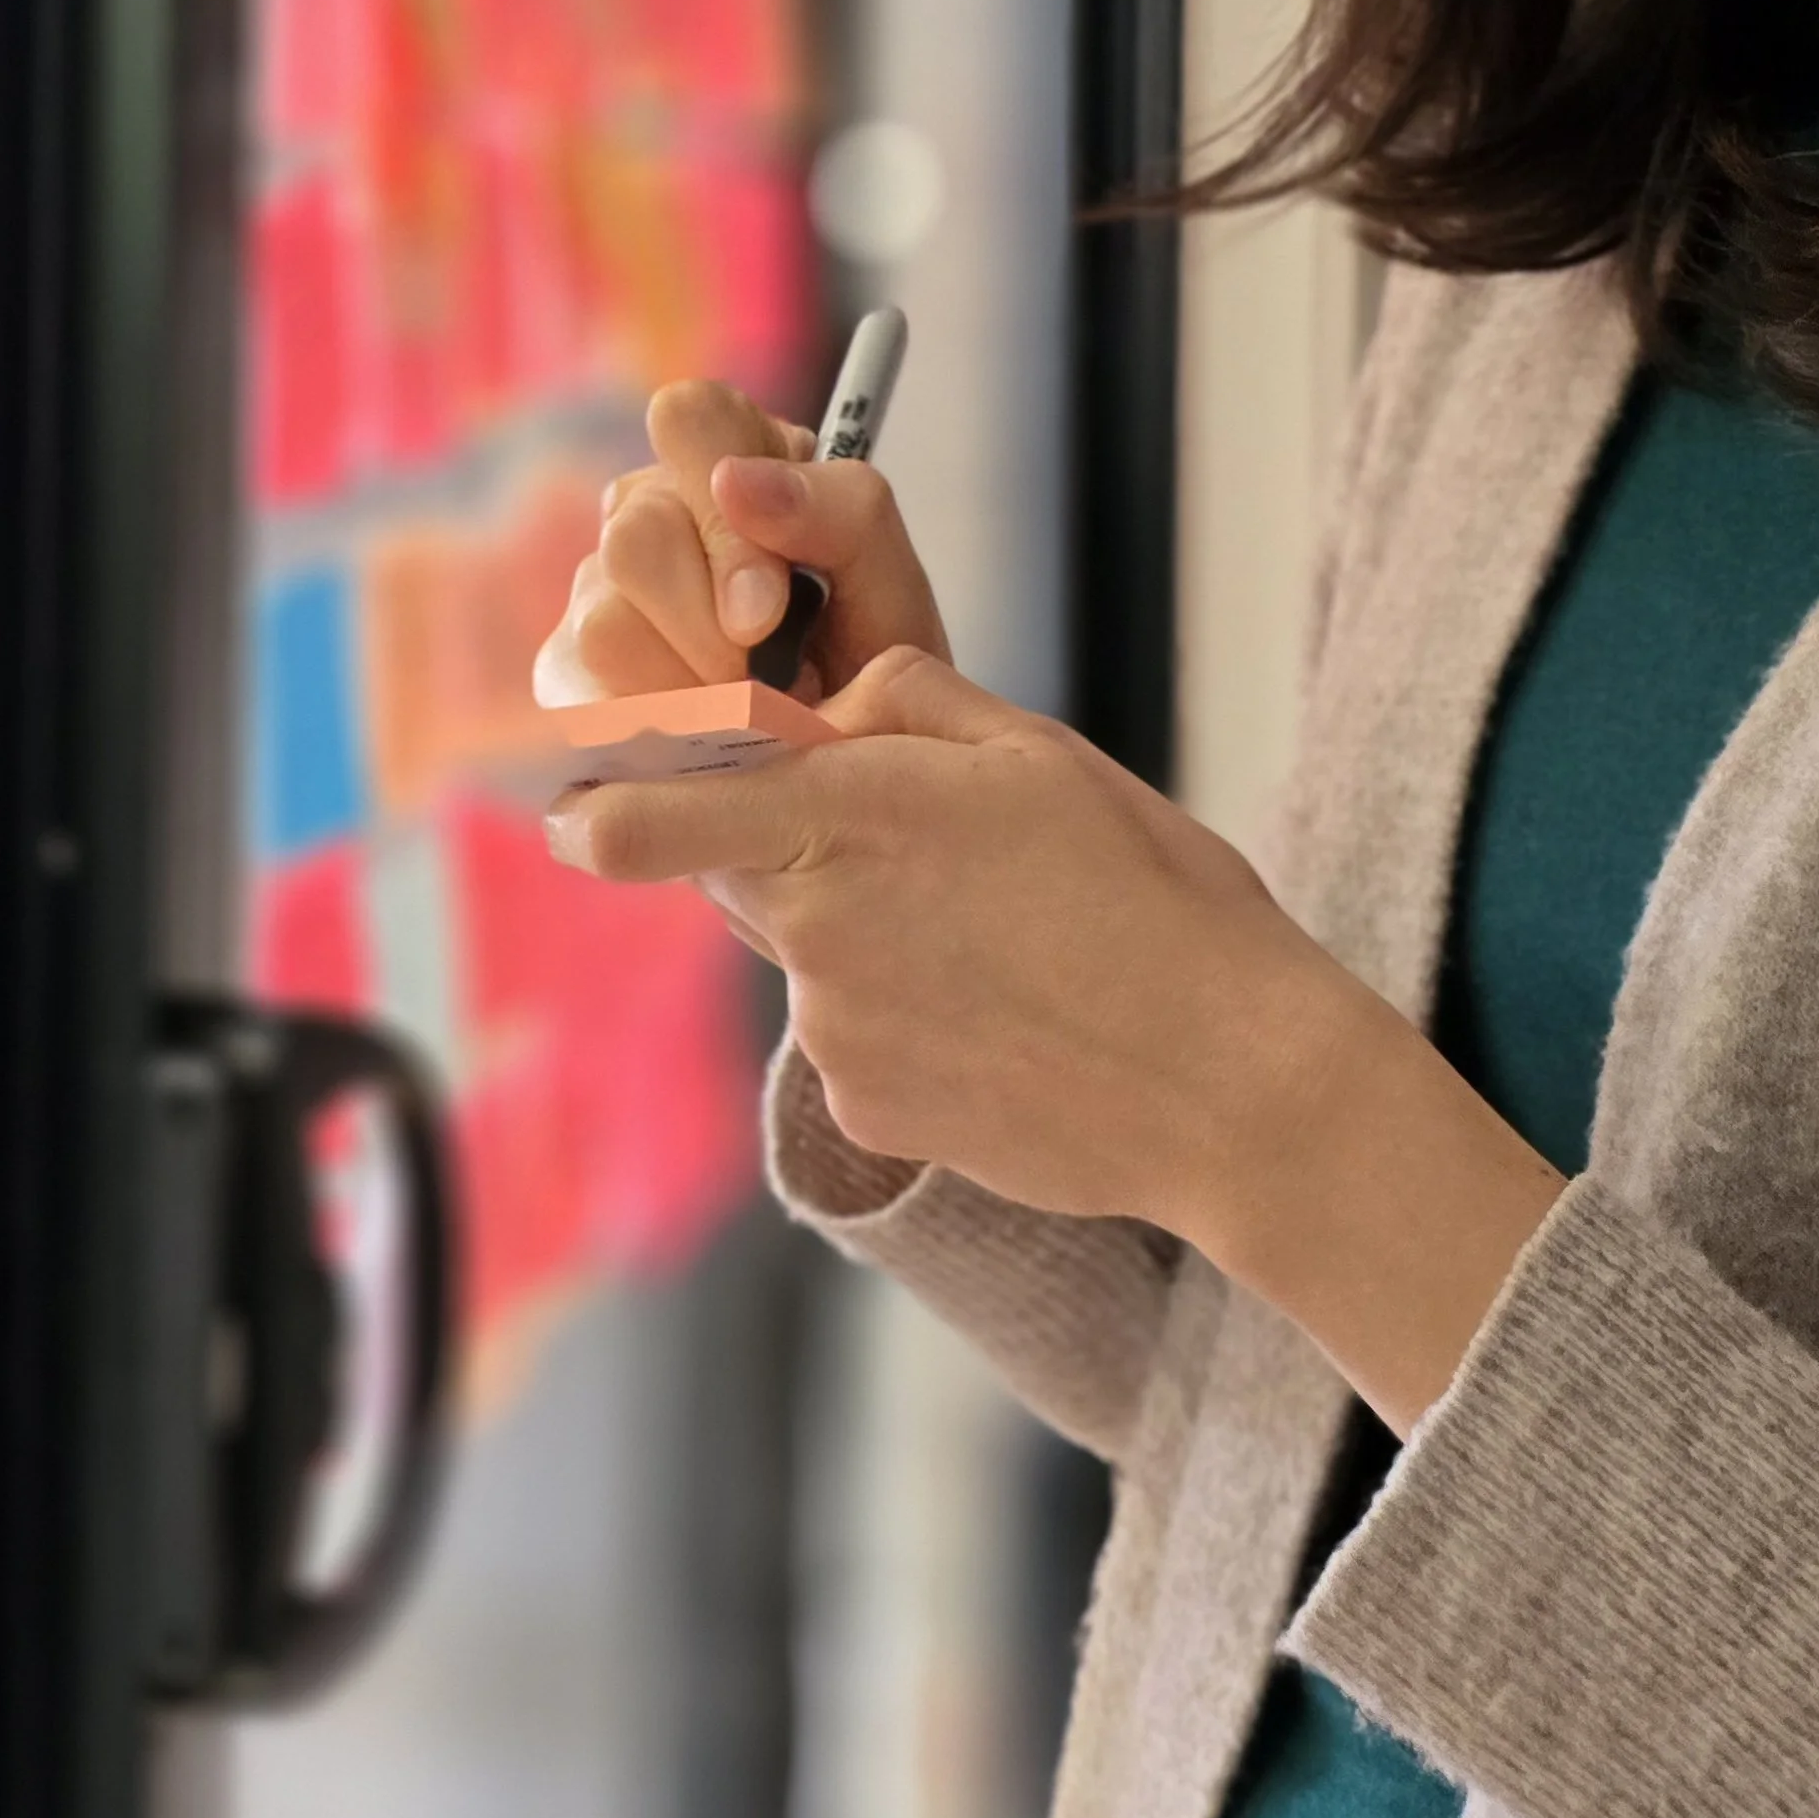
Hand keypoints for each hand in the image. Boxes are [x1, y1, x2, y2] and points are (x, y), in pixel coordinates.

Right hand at [533, 376, 948, 707]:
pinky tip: (706, 733)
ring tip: (751, 706)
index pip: (687, 417)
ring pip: (606, 623)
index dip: (722, 511)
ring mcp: (598, 586)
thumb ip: (843, 511)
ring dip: (694, 688)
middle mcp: (652, 508)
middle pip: (637, 534)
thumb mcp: (892, 586)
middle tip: (774, 680)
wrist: (850, 775)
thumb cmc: (872, 665)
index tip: (768, 609)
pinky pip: (587, 696)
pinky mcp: (567, 671)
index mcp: (732, 456)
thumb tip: (734, 479)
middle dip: (714, 628)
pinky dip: (662, 729)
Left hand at [548, 645, 1566, 1434]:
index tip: (582, 799)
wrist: (1235, 1089)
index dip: (597, 804)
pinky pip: (857, 1041)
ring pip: (809, 954)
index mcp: (848, 815)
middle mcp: (815, 928)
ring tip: (1009, 949)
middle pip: (740, 873)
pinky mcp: (867, 1113)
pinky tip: (1013, 1020)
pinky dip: (913, 1023)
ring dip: (872, 938)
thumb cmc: (1152, 900)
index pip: (643, 814)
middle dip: (792, 849)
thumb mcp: (1035, 753)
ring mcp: (834, 1033)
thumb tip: (828, 704)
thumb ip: (905, 708)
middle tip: (927, 862)